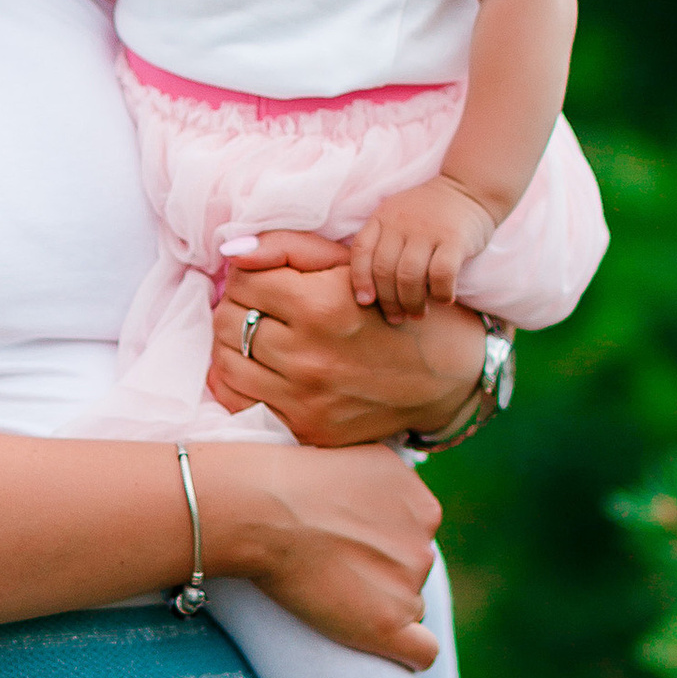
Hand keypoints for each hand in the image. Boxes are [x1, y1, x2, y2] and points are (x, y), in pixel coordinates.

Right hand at [199, 436, 439, 670]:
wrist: (262, 509)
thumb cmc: (288, 479)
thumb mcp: (354, 455)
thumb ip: (378, 480)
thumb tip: (372, 500)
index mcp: (421, 505)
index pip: (415, 538)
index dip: (380, 544)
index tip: (346, 543)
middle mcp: (425, 544)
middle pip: (410, 572)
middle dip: (380, 573)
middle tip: (332, 566)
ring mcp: (409, 584)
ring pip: (406, 608)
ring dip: (376, 604)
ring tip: (328, 590)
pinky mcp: (388, 623)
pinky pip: (422, 652)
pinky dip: (406, 654)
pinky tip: (379, 643)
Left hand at [208, 233, 491, 447]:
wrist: (449, 375)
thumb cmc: (396, 309)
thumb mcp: (352, 265)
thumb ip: (288, 248)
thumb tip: (231, 252)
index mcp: (319, 306)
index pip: (242, 282)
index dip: (248, 277)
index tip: (264, 282)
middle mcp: (308, 356)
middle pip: (228, 322)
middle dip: (238, 308)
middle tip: (260, 309)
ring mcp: (306, 400)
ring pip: (226, 363)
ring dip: (233, 344)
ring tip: (257, 336)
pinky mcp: (307, 429)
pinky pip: (243, 403)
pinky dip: (241, 383)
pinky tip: (258, 369)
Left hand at [349, 174, 500, 323]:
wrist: (469, 188)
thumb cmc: (429, 213)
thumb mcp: (397, 216)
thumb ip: (382, 242)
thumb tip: (368, 289)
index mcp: (383, 217)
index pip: (361, 250)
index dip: (359, 279)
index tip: (366, 302)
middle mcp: (401, 222)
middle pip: (384, 270)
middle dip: (388, 301)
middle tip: (397, 317)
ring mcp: (428, 230)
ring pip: (409, 276)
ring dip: (412, 303)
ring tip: (419, 313)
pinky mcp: (454, 239)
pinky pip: (442, 274)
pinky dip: (441, 293)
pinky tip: (444, 299)